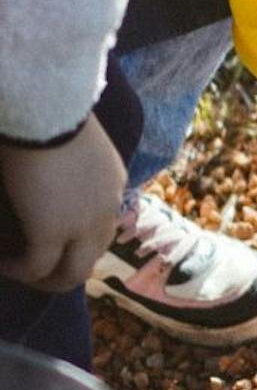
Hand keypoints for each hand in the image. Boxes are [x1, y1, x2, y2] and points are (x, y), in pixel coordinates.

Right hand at [0, 117, 125, 293]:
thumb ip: (68, 168)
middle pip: (93, 256)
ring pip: (72, 273)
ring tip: (18, 272)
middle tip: (35, 270)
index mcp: (113, 185)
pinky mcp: (52, 233)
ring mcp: (83, 225)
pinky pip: (36, 267)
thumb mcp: (72, 144)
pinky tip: (3, 265)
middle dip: (65, 269)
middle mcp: (106, 210)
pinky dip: (18, 271)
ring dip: (45, 279)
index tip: (51, 242)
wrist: (47, 110)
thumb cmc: (54, 114)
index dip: (77, 241)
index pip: (102, 227)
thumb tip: (44, 177)